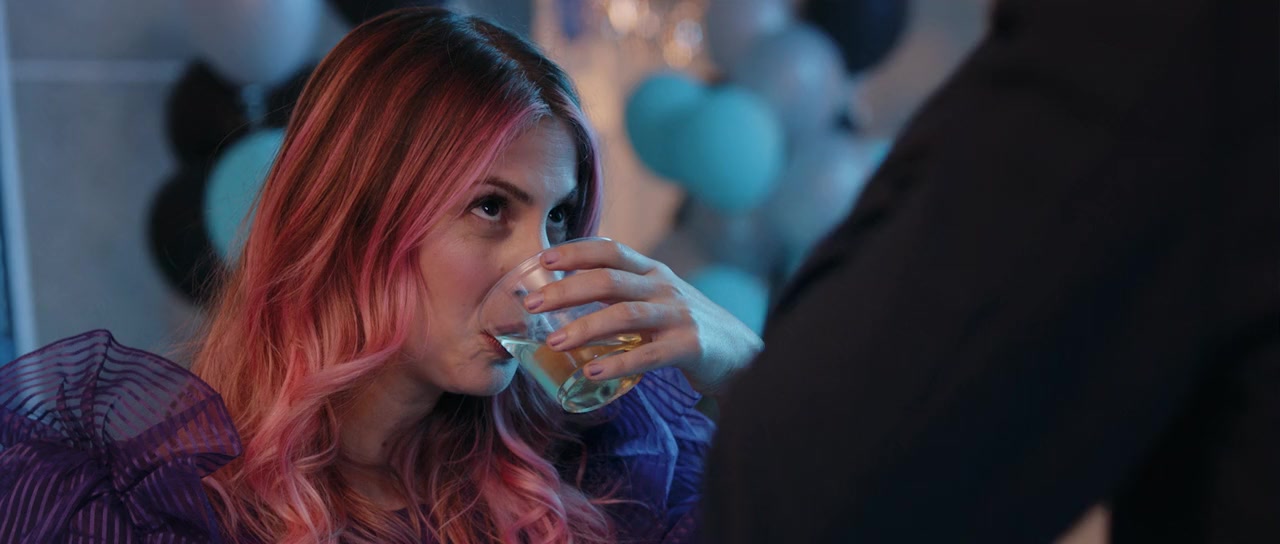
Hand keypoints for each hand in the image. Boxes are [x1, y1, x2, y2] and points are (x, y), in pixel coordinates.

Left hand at [523, 238, 762, 393]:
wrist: (741, 352)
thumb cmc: (686, 326)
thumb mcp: (657, 298)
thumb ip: (622, 293)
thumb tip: (568, 293)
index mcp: (652, 272)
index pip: (610, 251)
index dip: (576, 252)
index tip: (542, 260)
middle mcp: (664, 288)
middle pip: (609, 281)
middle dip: (566, 291)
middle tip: (530, 304)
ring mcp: (678, 316)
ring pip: (625, 315)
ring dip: (585, 327)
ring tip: (554, 342)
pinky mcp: (690, 347)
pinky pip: (648, 355)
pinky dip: (618, 364)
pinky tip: (592, 373)